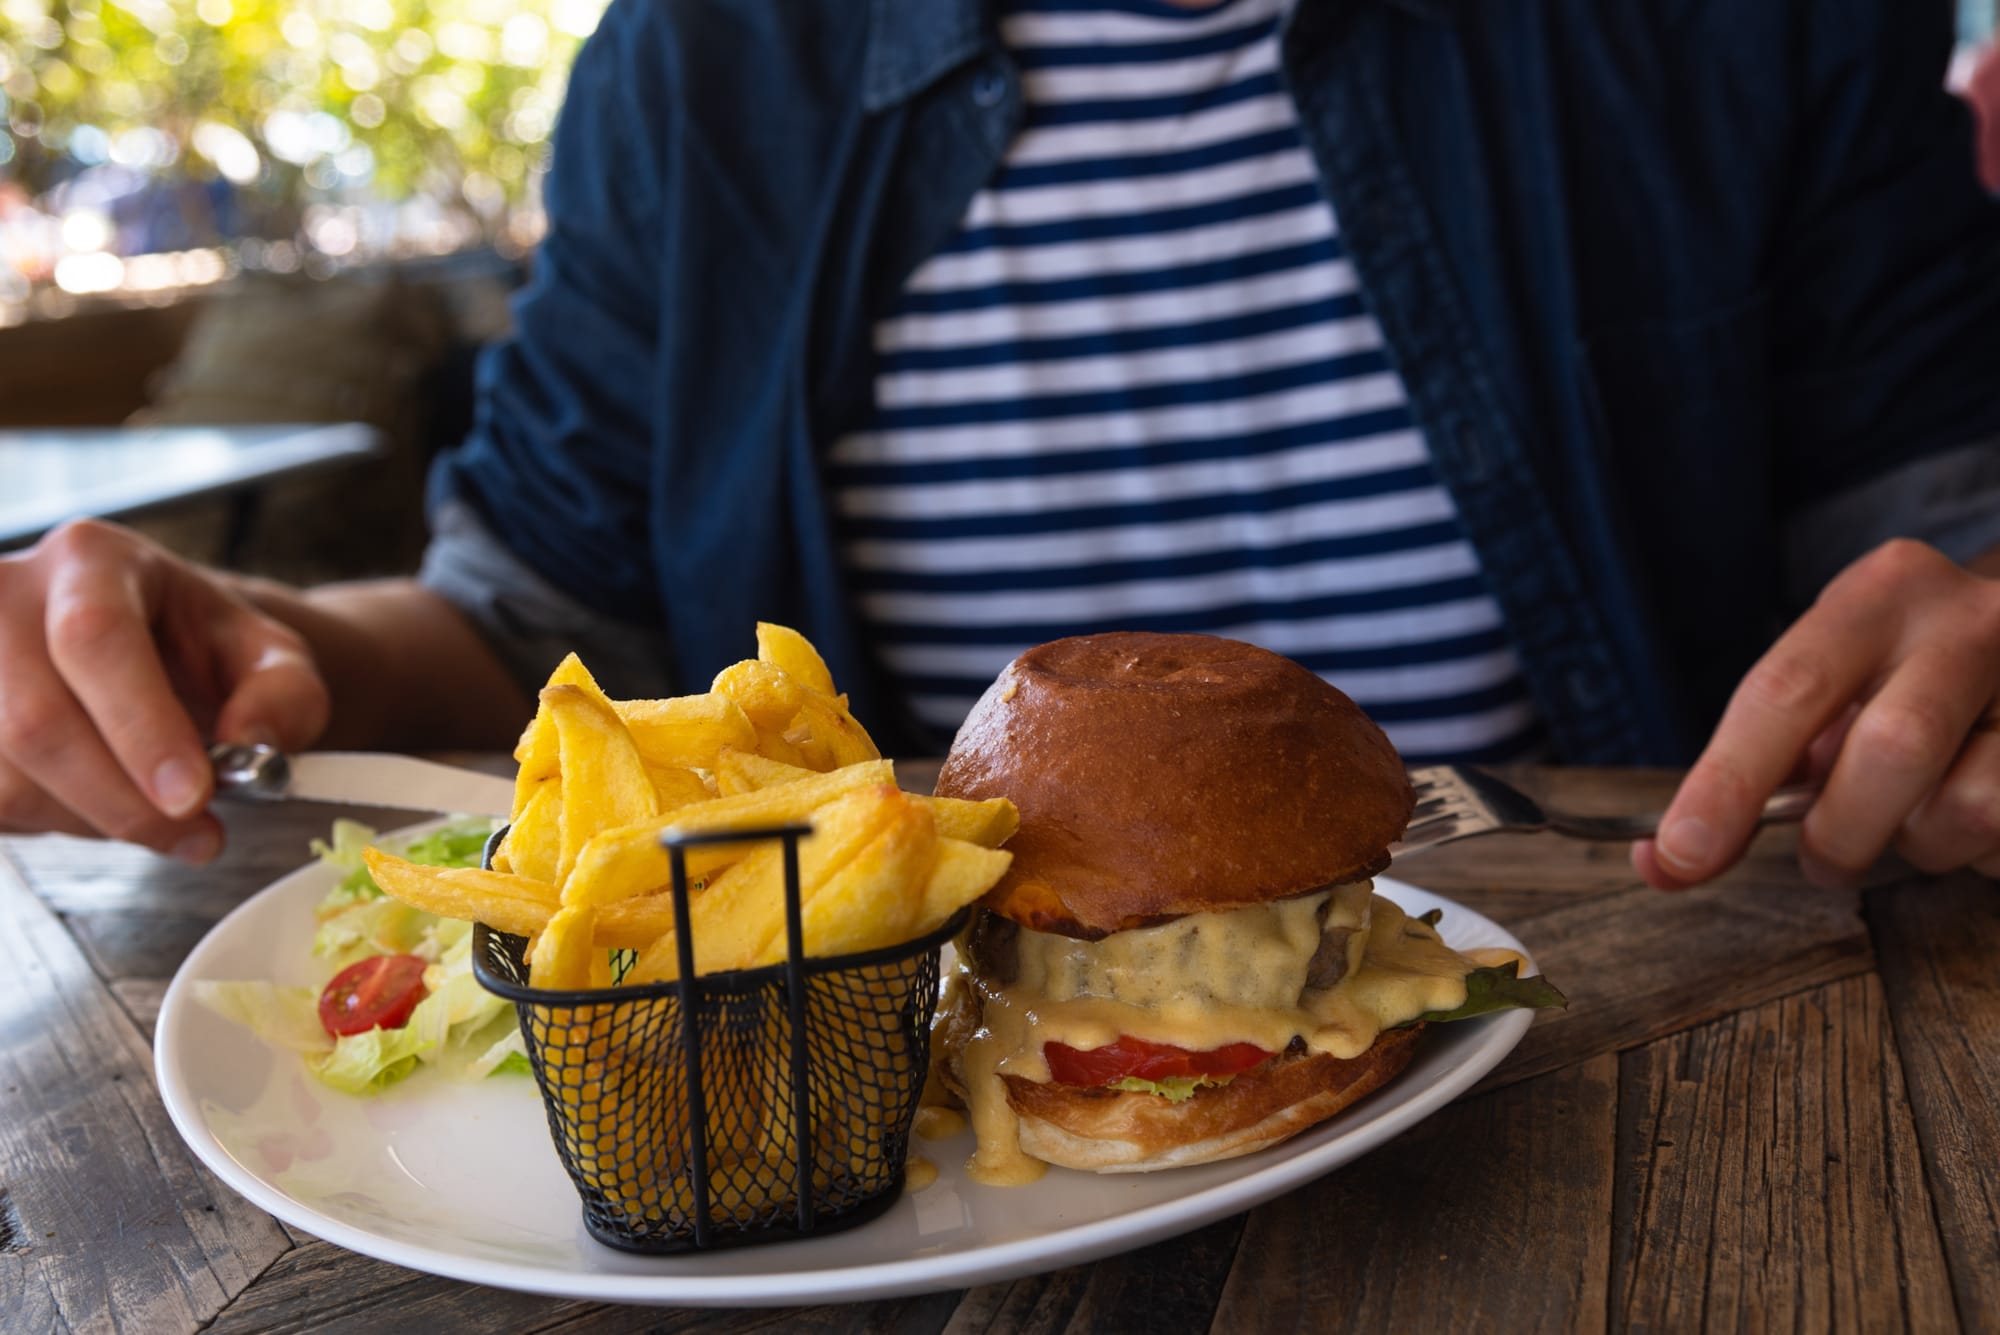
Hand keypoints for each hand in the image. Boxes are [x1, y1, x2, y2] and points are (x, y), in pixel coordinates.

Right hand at [0, 519, 329, 859]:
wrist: (148, 650)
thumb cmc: (202, 650)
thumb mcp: (272, 657)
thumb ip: (285, 697)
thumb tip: (250, 742)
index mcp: (92, 561)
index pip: (96, 639)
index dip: (141, 727)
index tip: (193, 795)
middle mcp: (5, 596)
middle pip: (37, 719)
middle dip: (123, 801)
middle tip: (197, 834)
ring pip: (6, 776)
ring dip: (91, 822)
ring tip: (156, 816)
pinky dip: (51, 825)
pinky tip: (97, 804)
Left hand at [1636, 539, 1999, 889]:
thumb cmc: (1909, 681)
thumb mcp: (1836, 689)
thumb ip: (1758, 766)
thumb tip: (1666, 858)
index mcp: (1881, 594)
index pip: (1785, 690)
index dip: (1726, 782)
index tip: (1678, 854)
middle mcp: (1972, 619)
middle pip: (1890, 748)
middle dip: (1841, 832)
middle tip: (1823, 861)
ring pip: (1969, 808)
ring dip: (1926, 846)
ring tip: (1923, 818)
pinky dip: (1982, 855)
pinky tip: (1980, 816)